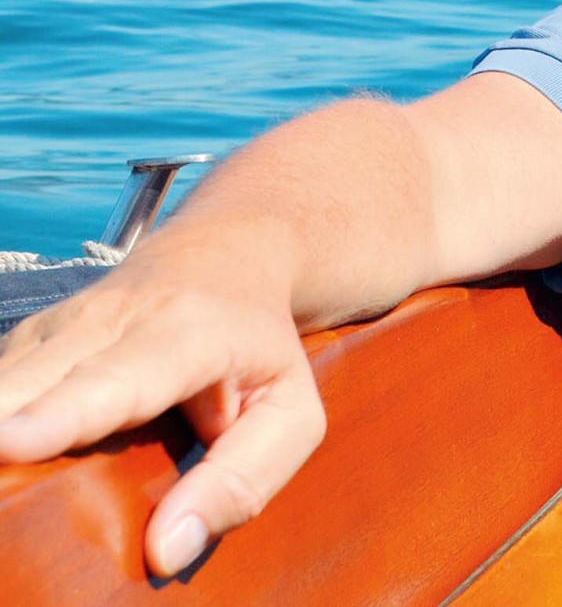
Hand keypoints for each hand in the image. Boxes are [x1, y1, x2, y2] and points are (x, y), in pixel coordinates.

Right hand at [0, 242, 326, 577]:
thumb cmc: (263, 346)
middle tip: (2, 472)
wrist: (228, 253)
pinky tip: (6, 453)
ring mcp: (60, 324)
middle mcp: (113, 319)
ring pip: (2, 384)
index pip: (117, 379)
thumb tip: (165, 551)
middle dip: (2, 429)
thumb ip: (242, 480)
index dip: (59, 415)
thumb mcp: (291, 413)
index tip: (10, 444)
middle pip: (34, 384)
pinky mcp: (27, 339)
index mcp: (188, 334)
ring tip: (2, 476)